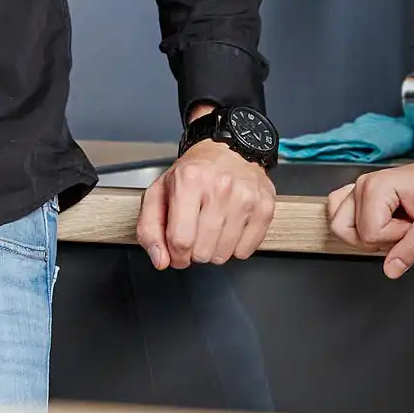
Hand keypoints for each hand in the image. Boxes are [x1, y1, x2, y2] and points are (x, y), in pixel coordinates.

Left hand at [136, 137, 276, 269]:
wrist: (225, 151)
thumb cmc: (190, 175)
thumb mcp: (158, 195)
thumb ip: (149, 230)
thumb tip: (160, 260)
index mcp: (188, 180)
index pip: (180, 240)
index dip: (175, 255)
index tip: (177, 252)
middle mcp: (219, 186)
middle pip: (203, 251)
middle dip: (194, 252)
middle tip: (195, 235)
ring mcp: (245, 196)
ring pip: (224, 254)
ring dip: (214, 251)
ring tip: (211, 230)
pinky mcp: (264, 206)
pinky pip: (245, 251)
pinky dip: (234, 248)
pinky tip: (229, 229)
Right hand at [325, 162, 413, 279]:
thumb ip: (411, 248)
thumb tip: (391, 270)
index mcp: (376, 188)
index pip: (370, 234)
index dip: (395, 238)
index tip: (413, 225)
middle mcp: (362, 185)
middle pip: (349, 231)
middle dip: (379, 238)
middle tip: (403, 227)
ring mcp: (358, 188)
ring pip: (340, 225)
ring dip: (364, 234)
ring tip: (390, 226)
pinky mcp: (360, 193)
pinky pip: (339, 211)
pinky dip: (352, 224)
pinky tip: (374, 224)